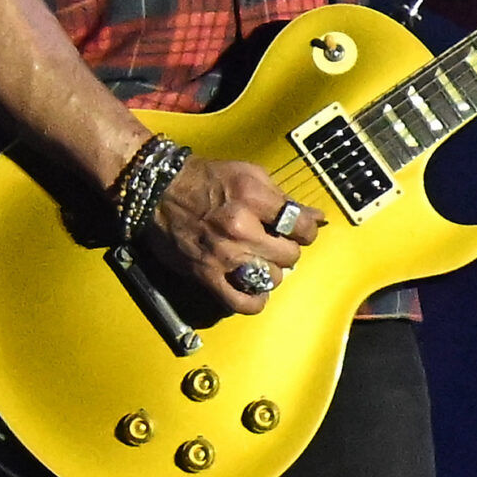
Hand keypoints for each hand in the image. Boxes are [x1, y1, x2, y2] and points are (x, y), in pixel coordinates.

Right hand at [148, 155, 324, 313]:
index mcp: (253, 198)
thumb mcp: (248, 173)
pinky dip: (255, 300)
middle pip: (289, 255)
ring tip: (260, 260)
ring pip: (272, 278)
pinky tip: (254, 289)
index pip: (301, 226)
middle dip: (286, 249)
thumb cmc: (205, 178)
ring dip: (270, 271)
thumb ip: (282, 196)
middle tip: (274, 243)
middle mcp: (241, 227)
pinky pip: (243, 302)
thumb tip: (317, 217)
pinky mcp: (208, 275)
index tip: (299, 230)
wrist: (159, 190)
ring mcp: (224, 255)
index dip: (306, 230)